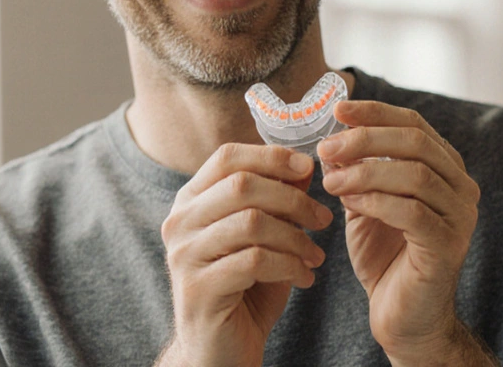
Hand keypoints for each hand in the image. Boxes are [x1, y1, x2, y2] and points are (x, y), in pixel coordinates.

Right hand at [156, 143, 335, 366]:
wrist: (219, 353)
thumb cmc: (243, 291)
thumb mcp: (263, 239)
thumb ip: (277, 202)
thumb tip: (305, 165)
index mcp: (190, 202)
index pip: (227, 157)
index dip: (270, 156)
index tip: (308, 167)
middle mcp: (180, 223)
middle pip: (242, 185)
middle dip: (292, 199)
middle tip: (322, 219)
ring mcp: (185, 255)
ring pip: (251, 222)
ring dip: (295, 237)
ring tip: (315, 256)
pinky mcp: (199, 288)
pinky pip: (255, 261)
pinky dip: (289, 266)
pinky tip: (304, 279)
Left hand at [317, 101, 485, 365]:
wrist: (402, 317)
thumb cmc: (384, 257)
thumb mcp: (363, 202)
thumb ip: (354, 170)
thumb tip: (330, 136)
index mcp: (444, 168)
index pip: (413, 123)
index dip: (374, 112)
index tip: (336, 109)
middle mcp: (461, 187)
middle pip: (415, 142)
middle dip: (364, 139)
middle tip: (326, 147)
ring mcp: (460, 217)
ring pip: (414, 174)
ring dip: (364, 173)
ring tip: (330, 181)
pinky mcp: (447, 246)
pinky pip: (411, 211)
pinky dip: (375, 201)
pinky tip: (348, 203)